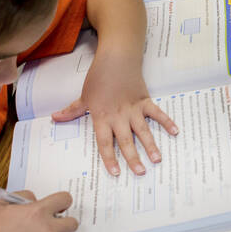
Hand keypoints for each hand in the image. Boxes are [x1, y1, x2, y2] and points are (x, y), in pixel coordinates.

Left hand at [52, 52, 178, 175]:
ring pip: (142, 131)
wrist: (116, 59)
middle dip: (133, 158)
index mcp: (102, 117)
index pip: (104, 143)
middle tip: (140, 172)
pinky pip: (157, 113)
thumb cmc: (98, 77)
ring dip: (150, 145)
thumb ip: (72, 111)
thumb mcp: (83, 96)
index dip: (109, 158)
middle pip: (125, 141)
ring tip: (157, 159)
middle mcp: (118, 116)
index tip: (116, 172)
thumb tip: (55, 118)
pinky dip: (167, 121)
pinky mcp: (145, 100)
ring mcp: (133, 109)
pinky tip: (175, 132)